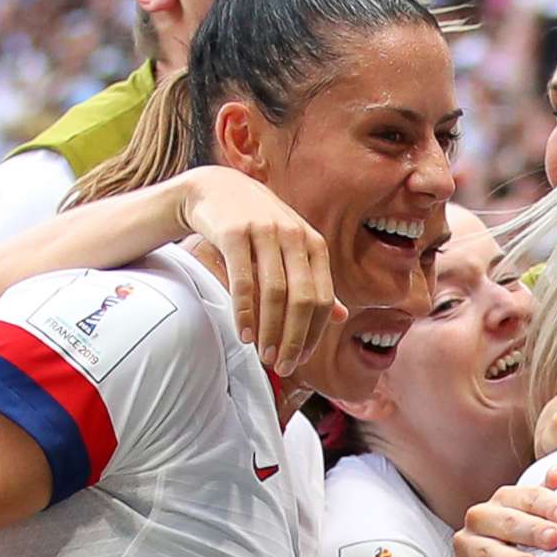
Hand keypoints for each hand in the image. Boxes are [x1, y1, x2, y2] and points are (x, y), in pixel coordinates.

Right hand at [178, 167, 339, 377]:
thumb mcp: (292, 249)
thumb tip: (341, 316)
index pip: (323, 299)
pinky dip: (244, 312)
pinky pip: (243, 281)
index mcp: (314, 244)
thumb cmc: (259, 226)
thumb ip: (314, 281)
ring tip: (264, 357)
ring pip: (275, 293)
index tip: (300, 360)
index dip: (313, 334)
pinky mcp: (235, 232)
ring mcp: (266, 232)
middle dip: (294, 338)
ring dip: (270, 331)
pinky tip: (244, 334)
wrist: (215, 189)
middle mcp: (295, 236)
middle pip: (303, 299)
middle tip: (283, 367)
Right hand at [443, 469, 556, 556]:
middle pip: (502, 520)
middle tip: (554, 539)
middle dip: (529, 529)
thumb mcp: (546, 513)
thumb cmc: (531, 538)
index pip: (526, 496)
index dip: (547, 503)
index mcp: (505, 501)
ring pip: (481, 550)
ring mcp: (466, 548)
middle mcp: (481, 520)